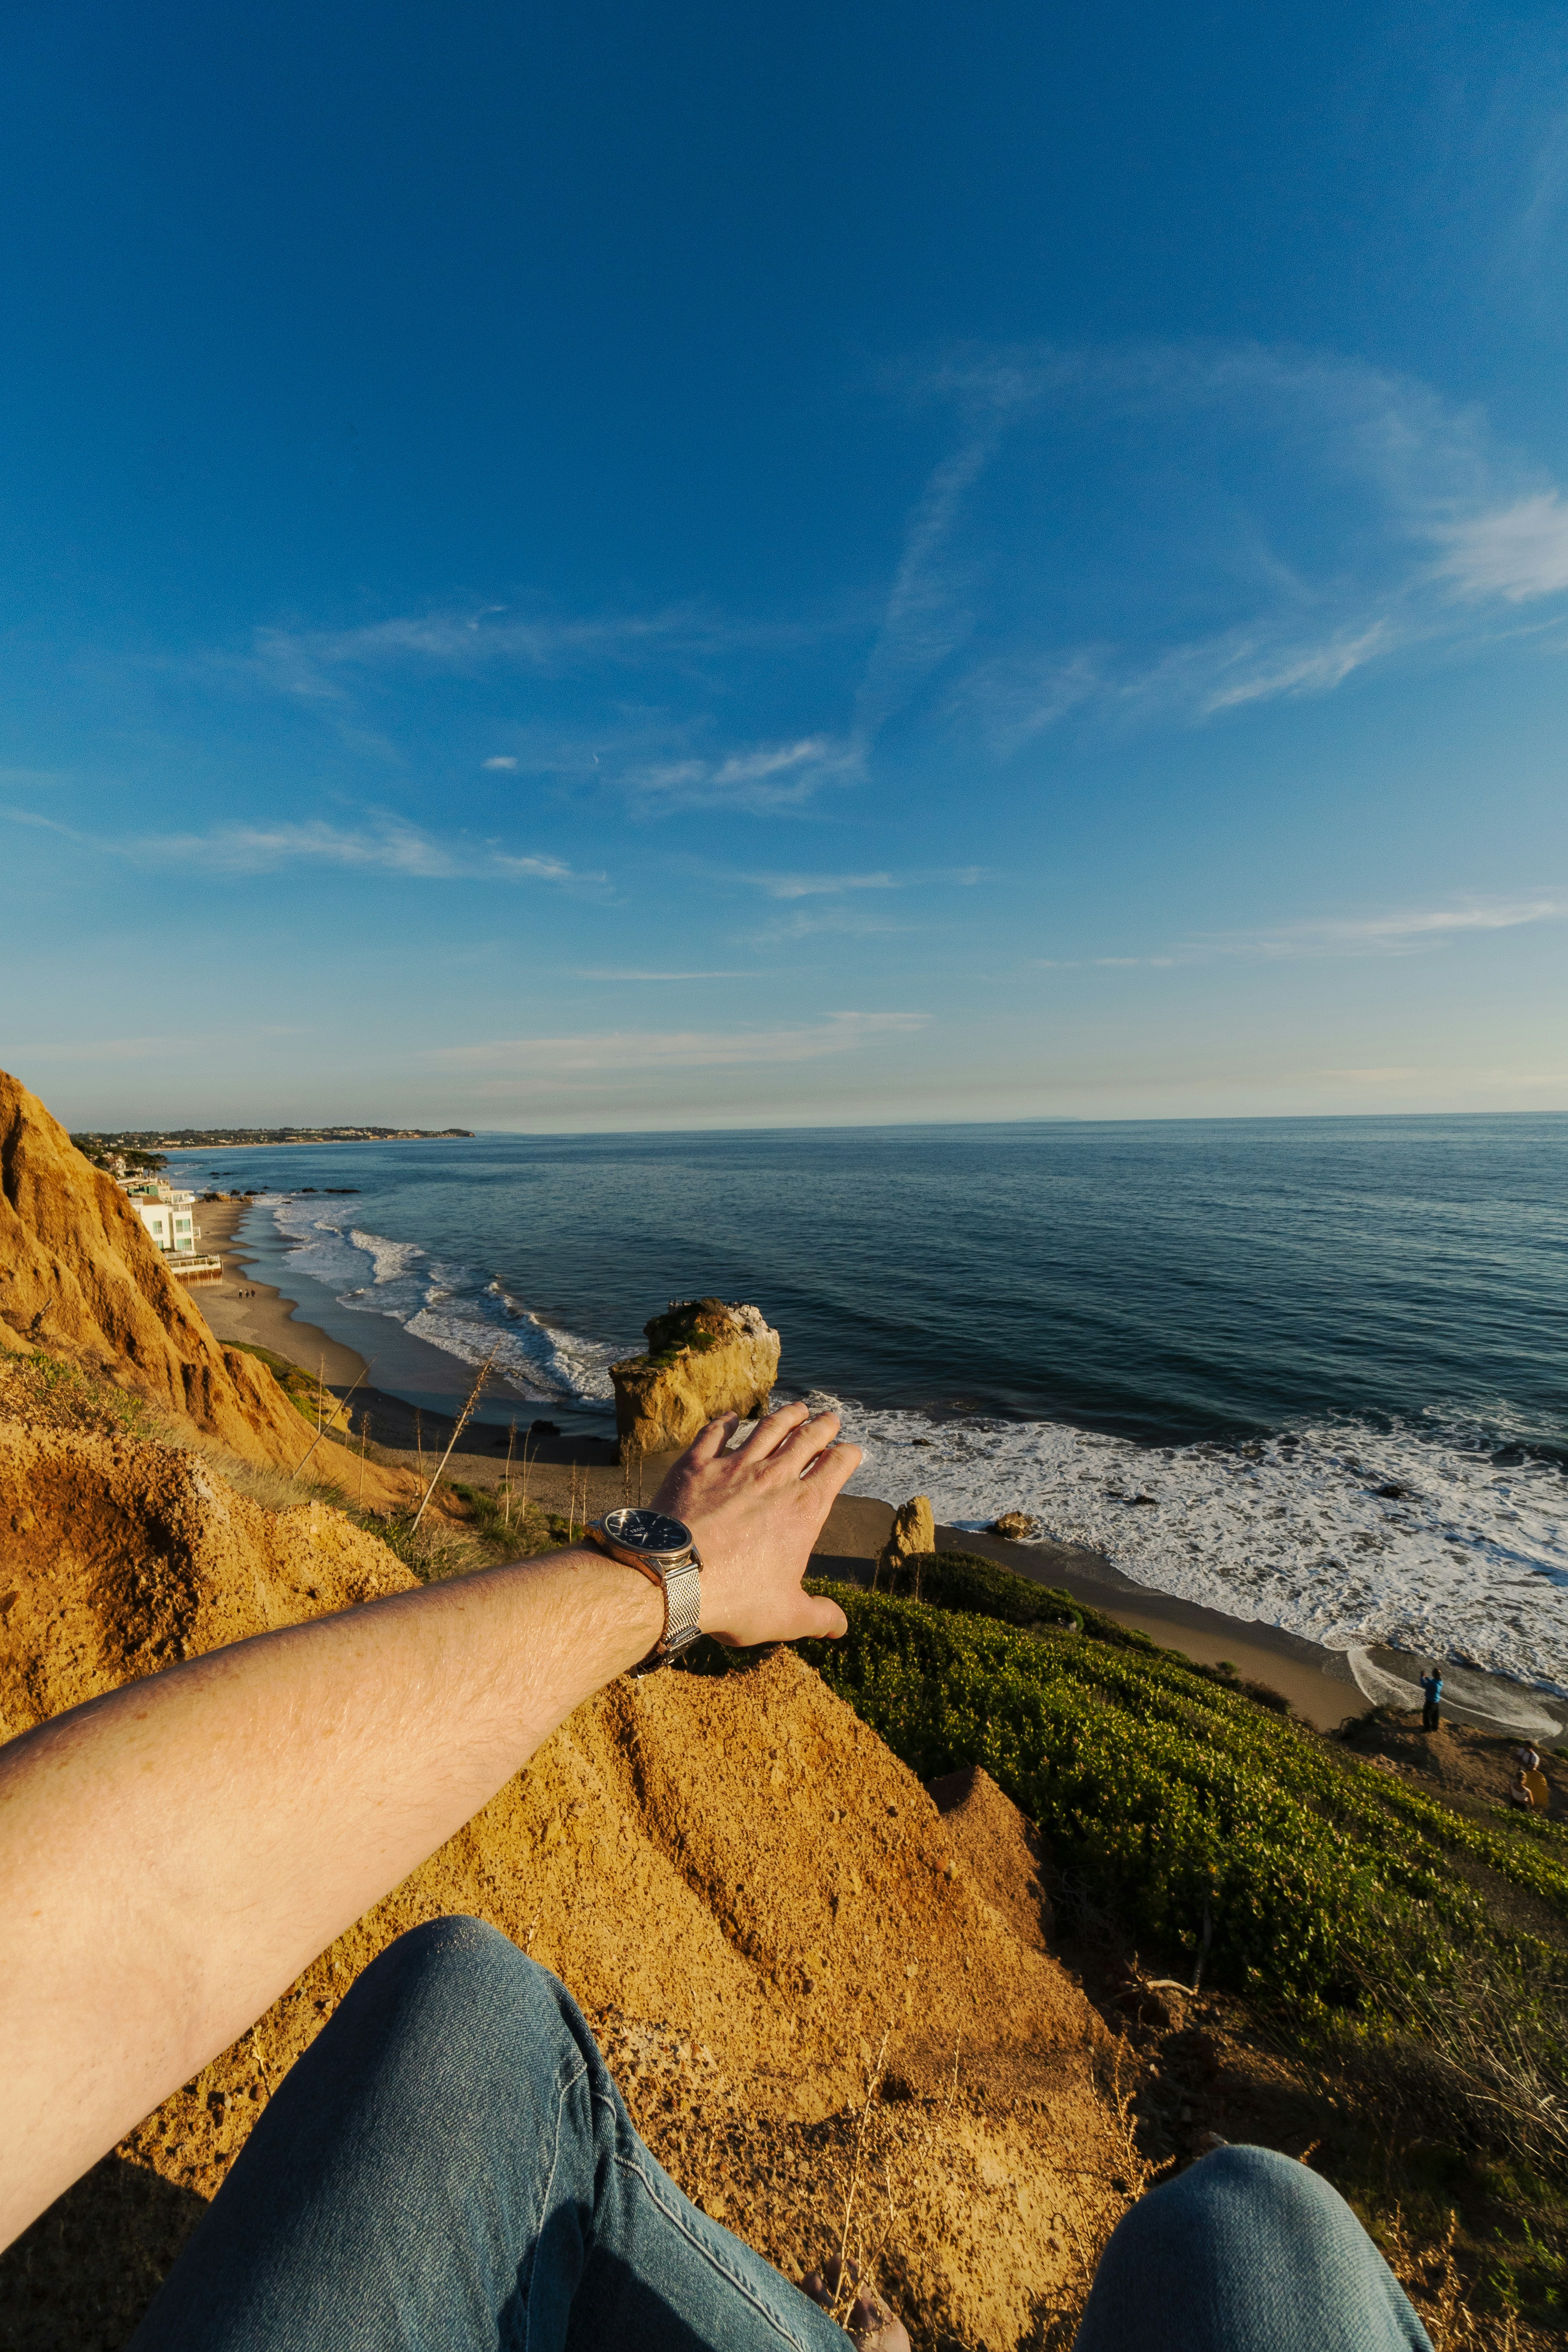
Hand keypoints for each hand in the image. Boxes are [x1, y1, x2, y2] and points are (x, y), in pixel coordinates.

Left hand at [651, 1403, 859, 1647]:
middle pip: (806, 1439)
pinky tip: (731, 1417)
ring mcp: (734, 1466)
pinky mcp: (696, 1465)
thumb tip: (841, 1626)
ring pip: (767, 1429)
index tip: (852, 1451)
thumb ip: (818, 1617)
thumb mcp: (786, 1617)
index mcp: (804, 1508)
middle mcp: (774, 1477)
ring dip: (786, 1415)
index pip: (836, 1468)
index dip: (848, 1456)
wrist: (672, 1577)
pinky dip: (726, 1422)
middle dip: (823, 1426)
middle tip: (830, 1417)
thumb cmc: (734, 1599)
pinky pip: (715, 1434)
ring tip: (797, 1408)